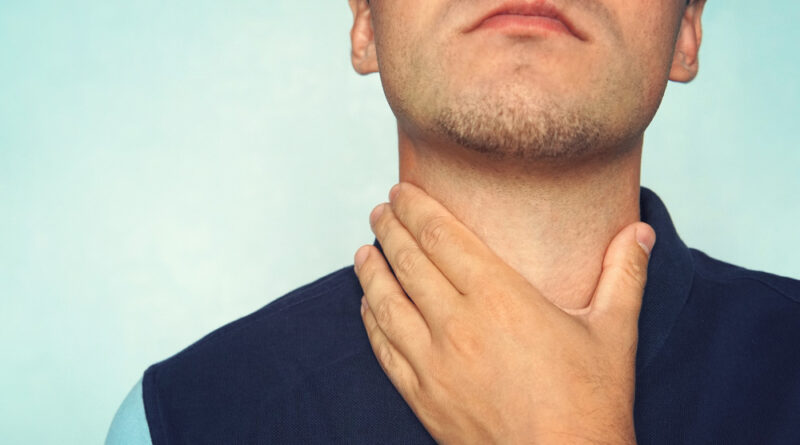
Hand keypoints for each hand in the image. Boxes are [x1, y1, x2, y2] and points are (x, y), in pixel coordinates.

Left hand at [353, 182, 654, 444]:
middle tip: (382, 211)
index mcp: (500, 298)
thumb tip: (639, 232)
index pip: (442, 236)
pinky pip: (384, 349)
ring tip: (364, 251)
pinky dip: (371, 321)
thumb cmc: (589, 407)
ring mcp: (434, 363)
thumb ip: (623, 275)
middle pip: (409, 261)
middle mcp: (458, 325)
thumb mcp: (613, 333)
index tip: (401, 192)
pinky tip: (368, 307)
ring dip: (371, 271)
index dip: (416, 208)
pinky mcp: (423, 397)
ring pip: (387, 303)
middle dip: (390, 230)